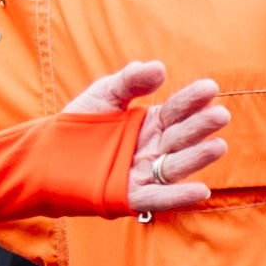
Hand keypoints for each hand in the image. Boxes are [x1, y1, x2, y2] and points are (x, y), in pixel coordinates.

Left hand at [70, 63, 229, 210]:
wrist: (45, 156)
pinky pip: (158, 198)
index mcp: (150, 124)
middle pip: (180, 137)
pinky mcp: (130, 196)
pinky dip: (178, 197)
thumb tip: (158, 67)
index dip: (193, 100)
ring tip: (218, 146)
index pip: (177, 111)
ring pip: (175, 166)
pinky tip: (202, 191)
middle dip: (200, 127)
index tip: (210, 87)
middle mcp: (152, 149)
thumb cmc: (79, 125)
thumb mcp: (104, 95)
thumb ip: (129, 80)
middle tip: (220, 114)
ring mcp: (143, 173)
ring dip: (197, 158)